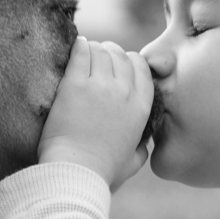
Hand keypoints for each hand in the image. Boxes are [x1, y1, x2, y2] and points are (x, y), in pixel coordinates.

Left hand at [38, 37, 153, 190]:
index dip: (129, 60)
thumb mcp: (134, 162)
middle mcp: (125, 92)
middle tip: (98, 56)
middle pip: (120, 55)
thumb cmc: (103, 172)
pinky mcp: (75, 85)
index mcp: (142, 107)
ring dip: (93, 48)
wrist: (76, 172)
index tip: (118, 64)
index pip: (141, 67)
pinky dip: (79, 46)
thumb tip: (144, 144)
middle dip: (110, 51)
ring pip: (101, 51)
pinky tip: (75, 46)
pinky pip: (81, 53)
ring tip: (85, 52)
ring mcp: (100, 86)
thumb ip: (142, 148)